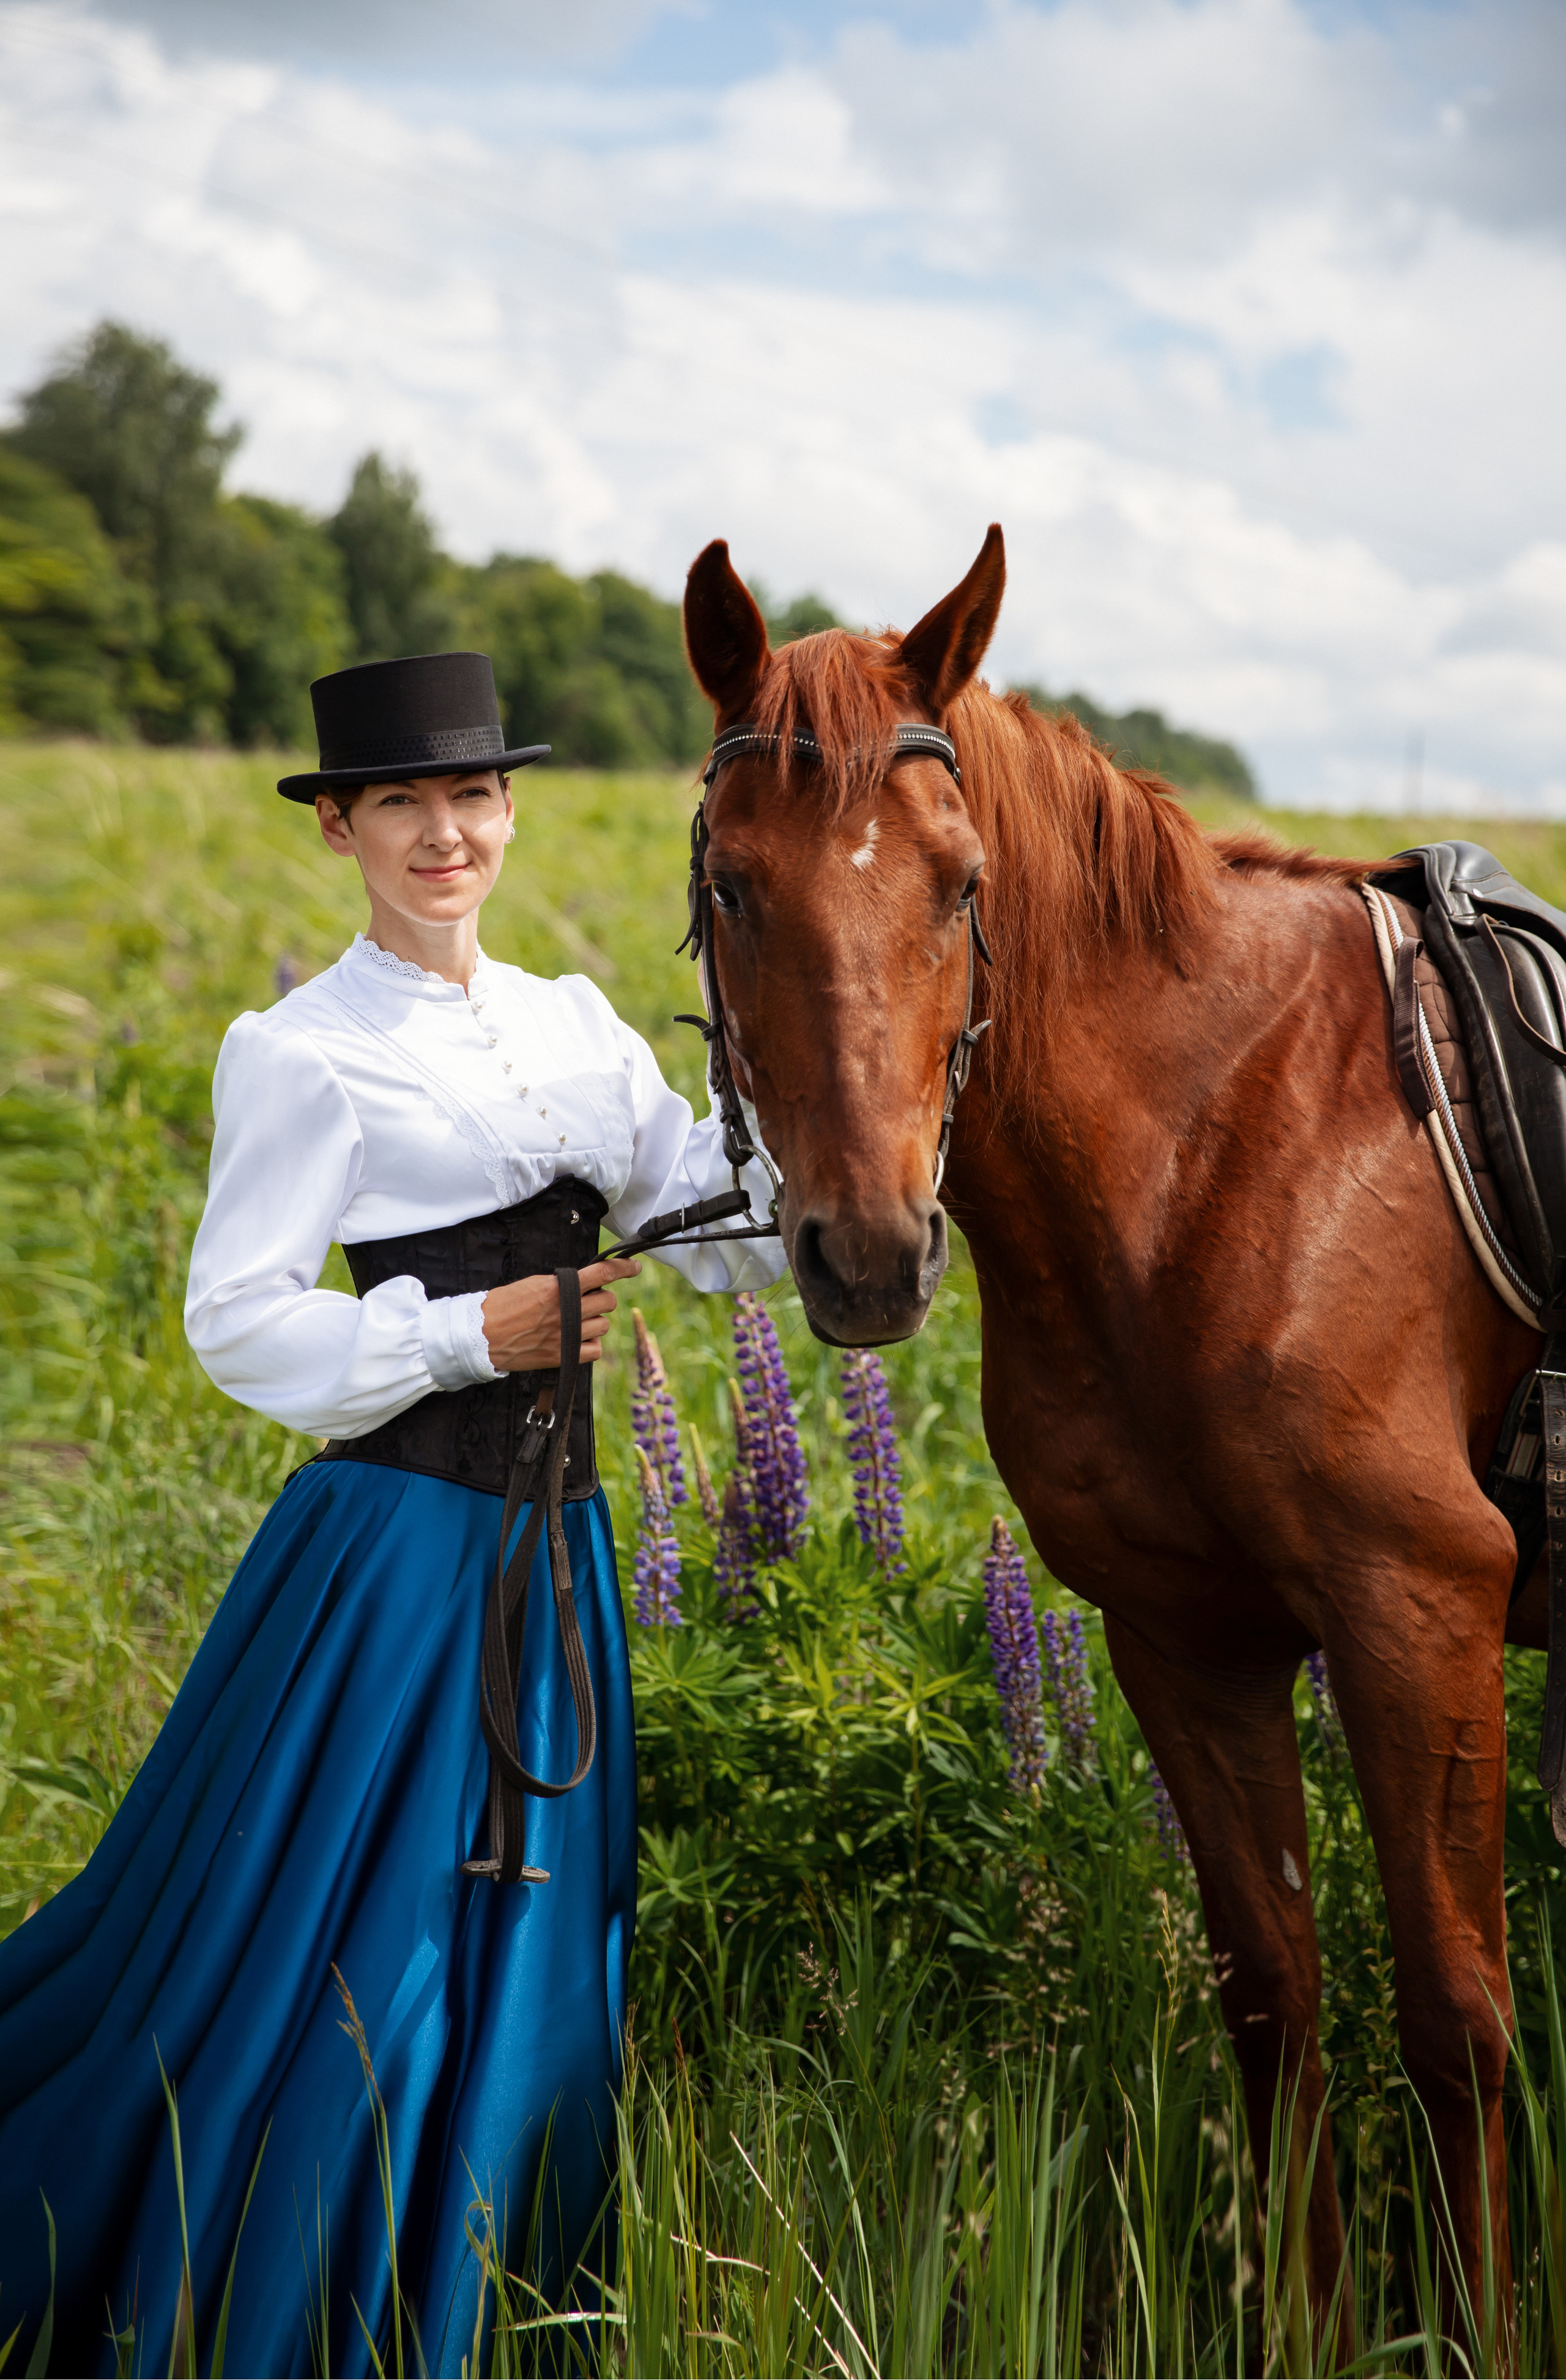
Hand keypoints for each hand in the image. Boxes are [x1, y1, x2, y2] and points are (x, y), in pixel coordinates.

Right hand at [480, 1258, 640, 1372]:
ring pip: (603, 1325)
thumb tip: (582, 1284)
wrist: (481, 1336)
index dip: (623, 1268)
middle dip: (602, 1298)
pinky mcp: (562, 1356)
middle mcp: (566, 1311)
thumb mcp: (531, 1285)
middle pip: (608, 1301)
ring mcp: (566, 1335)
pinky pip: (595, 1350)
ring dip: (595, 1322)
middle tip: (587, 1300)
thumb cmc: (501, 1307)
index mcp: (557, 1288)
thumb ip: (559, 1285)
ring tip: (576, 1322)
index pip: (601, 1273)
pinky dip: (591, 1345)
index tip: (634, 1267)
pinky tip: (578, 1340)